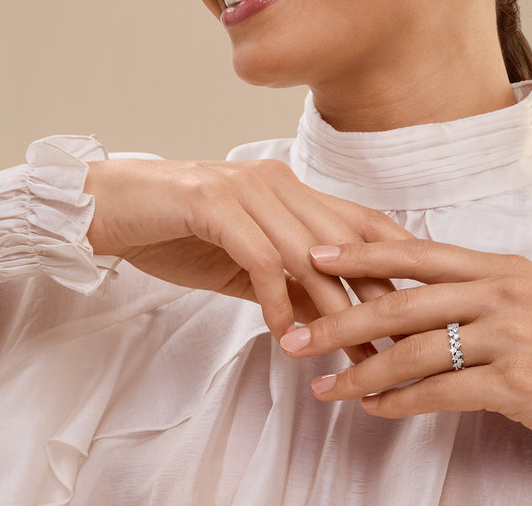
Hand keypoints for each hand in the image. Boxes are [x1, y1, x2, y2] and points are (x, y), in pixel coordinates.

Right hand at [84, 159, 411, 357]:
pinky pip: (258, 258)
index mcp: (290, 188)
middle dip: (374, 293)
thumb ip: (287, 283)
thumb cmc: (178, 232)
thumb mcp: (244, 264)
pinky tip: (282, 334)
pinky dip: (275, 299)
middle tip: (396, 342)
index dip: (395, 256)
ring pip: (308, 250)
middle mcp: (277, 181)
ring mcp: (246, 188)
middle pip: (345, 239)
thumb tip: (332, 322)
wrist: (108, 207)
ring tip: (349, 351)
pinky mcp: (212, 203)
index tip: (423, 299)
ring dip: (331, 307)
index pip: (359, 220)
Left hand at [279, 240, 531, 499]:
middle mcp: (507, 292)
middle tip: (293, 333)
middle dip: (340, 318)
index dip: (362, 254)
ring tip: (323, 386)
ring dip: (360, 372)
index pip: (419, 253)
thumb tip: (419, 305)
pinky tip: (374, 411)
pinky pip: (442, 391)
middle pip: (404, 299)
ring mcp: (515, 334)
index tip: (313, 256)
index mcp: (506, 268)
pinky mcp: (521, 382)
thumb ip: (481, 300)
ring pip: (414, 349)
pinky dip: (401, 402)